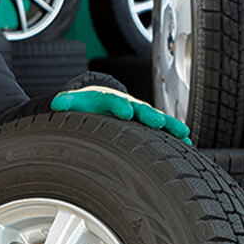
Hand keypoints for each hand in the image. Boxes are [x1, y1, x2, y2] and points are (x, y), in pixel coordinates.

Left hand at [50, 86, 191, 143]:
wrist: (100, 99)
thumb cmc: (87, 104)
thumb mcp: (75, 102)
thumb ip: (67, 102)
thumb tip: (56, 103)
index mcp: (109, 99)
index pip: (114, 102)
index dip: (119, 107)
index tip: (125, 112)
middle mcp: (129, 105)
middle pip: (141, 109)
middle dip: (149, 116)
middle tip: (157, 122)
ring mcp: (141, 114)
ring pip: (157, 119)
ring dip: (170, 126)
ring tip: (183, 133)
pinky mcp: (148, 123)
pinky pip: (164, 129)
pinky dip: (175, 135)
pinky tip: (187, 144)